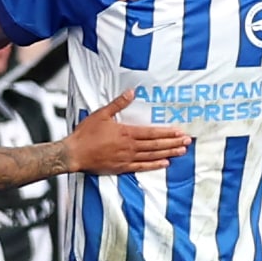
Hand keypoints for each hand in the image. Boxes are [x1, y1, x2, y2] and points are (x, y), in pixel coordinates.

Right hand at [63, 91, 189, 174]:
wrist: (74, 154)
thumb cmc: (86, 134)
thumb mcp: (101, 114)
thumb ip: (118, 104)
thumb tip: (131, 92)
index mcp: (126, 132)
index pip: (152, 133)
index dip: (167, 133)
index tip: (180, 132)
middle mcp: (129, 147)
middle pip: (156, 145)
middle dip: (173, 143)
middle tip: (187, 142)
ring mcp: (126, 159)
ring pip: (152, 156)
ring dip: (168, 154)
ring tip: (181, 152)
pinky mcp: (121, 168)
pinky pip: (142, 167)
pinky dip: (154, 166)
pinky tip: (165, 164)